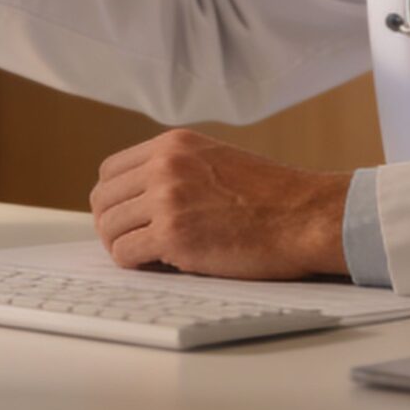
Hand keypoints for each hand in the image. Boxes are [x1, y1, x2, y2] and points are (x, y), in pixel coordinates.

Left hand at [88, 129, 352, 279]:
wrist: (306, 216)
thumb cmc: (272, 197)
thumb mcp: (216, 160)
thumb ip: (177, 170)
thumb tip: (140, 197)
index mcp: (173, 144)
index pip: (111, 171)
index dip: (114, 199)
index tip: (126, 217)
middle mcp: (164, 166)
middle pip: (103, 200)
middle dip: (113, 224)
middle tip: (131, 242)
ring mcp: (166, 199)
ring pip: (109, 228)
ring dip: (122, 247)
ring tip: (146, 256)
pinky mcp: (173, 235)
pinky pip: (126, 254)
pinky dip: (134, 264)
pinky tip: (155, 266)